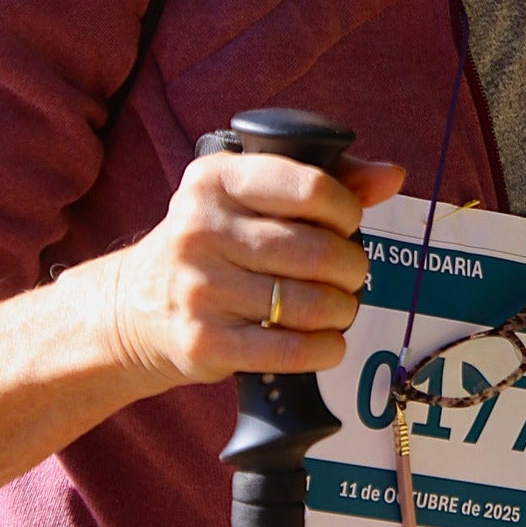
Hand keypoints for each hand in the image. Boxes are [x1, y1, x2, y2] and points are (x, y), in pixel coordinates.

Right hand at [106, 148, 404, 390]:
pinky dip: (324, 349)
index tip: (347, 224)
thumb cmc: (213, 244)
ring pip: (310, 303)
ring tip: (339, 306)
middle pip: (317, 251)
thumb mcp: (250, 196)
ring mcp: (199, 288)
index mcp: (216, 179)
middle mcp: (201, 229)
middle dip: (352, 267)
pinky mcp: (204, 341)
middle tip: (350, 273)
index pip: (310, 187)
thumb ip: (324, 178)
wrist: (135, 308)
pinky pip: (289, 350)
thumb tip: (390, 176)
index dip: (346, 210)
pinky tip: (328, 342)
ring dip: (343, 310)